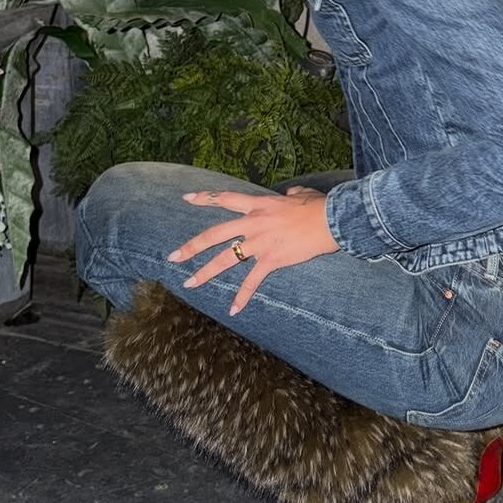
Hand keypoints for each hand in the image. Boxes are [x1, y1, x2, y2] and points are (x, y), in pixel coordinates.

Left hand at [167, 188, 338, 314]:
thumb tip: (289, 193)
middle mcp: (254, 223)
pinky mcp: (271, 260)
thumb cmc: (318, 205)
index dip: (205, 198)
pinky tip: (233, 309)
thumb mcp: (300, 194)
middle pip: (215, 235)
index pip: (226, 199)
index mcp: (259, 205)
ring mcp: (260, 243)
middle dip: (192, 246)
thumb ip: (290, 194)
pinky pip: (252, 281)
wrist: (330, 221)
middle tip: (173, 257)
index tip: (186, 199)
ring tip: (190, 283)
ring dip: (206, 272)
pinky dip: (242, 296)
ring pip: (226, 258)